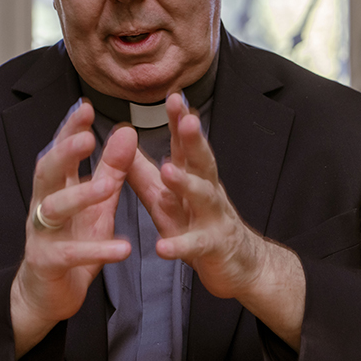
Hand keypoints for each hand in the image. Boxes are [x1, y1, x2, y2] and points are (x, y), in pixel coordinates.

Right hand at [11, 100, 136, 357]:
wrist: (46, 294)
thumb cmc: (73, 240)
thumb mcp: (97, 203)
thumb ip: (112, 168)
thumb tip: (127, 130)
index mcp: (55, 187)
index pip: (59, 150)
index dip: (69, 128)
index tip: (85, 107)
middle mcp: (43, 205)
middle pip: (47, 173)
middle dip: (64, 153)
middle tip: (86, 137)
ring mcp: (42, 234)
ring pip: (55, 211)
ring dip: (81, 196)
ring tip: (107, 187)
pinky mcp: (48, 263)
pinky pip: (71, 254)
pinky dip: (97, 250)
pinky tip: (122, 248)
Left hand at [127, 93, 304, 347]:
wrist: (239, 265)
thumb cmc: (196, 225)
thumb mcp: (166, 199)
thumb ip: (143, 172)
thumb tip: (121, 140)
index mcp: (193, 177)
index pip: (186, 144)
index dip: (180, 120)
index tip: (173, 95)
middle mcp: (207, 192)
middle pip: (202, 160)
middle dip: (193, 139)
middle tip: (186, 117)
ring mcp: (213, 219)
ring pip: (203, 197)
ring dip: (186, 183)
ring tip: (169, 170)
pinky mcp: (212, 249)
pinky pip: (195, 246)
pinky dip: (180, 246)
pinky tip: (162, 247)